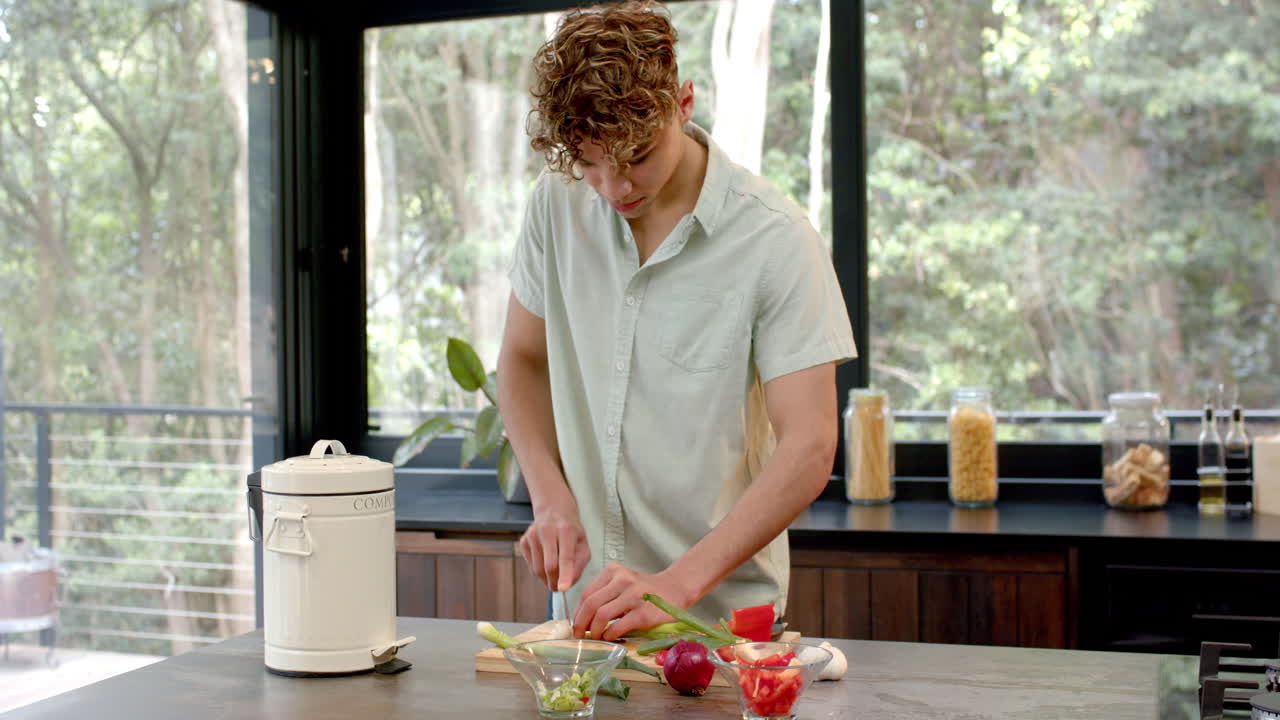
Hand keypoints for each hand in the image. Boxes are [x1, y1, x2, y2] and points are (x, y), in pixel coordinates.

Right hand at [518, 499, 589, 591]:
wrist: (553, 510)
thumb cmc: (571, 531)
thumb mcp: (582, 544)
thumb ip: (579, 564)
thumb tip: (568, 584)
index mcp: (566, 530)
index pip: (565, 557)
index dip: (565, 574)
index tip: (563, 589)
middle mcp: (547, 530)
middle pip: (549, 566)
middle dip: (555, 582)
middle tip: (560, 588)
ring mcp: (532, 535)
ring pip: (538, 569)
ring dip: (547, 579)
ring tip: (555, 574)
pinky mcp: (523, 541)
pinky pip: (531, 566)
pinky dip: (540, 572)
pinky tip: (546, 562)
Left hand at [572, 563, 693, 641]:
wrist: (675, 589)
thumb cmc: (645, 590)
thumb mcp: (622, 583)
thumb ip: (604, 595)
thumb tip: (582, 619)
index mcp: (613, 571)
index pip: (587, 593)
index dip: (577, 612)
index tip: (576, 625)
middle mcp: (623, 579)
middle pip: (591, 604)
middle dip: (581, 623)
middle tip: (579, 635)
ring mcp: (634, 595)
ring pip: (602, 615)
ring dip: (594, 630)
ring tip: (595, 637)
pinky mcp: (643, 613)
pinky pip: (618, 626)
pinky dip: (609, 634)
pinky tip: (610, 637)